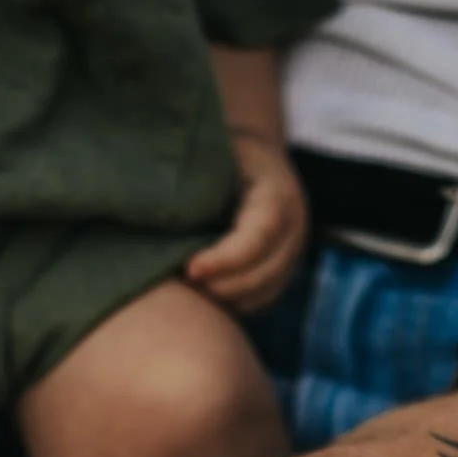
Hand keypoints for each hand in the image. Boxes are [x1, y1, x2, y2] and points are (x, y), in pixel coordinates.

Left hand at [183, 130, 308, 313]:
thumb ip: (200, 178)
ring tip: (187, 294)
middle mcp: (294, 228)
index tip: (190, 269)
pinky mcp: (282, 272)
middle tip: (180, 286)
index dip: (225, 259)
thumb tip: (163, 206)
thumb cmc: (225, 152)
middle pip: (263, 273)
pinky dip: (231, 304)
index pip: (259, 236)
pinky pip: (260, 300)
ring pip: (263, 292)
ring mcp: (292, 253)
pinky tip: (202, 297)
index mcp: (278, 194)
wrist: (256, 158)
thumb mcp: (215, 152)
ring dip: (225, 299)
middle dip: (221, 286)